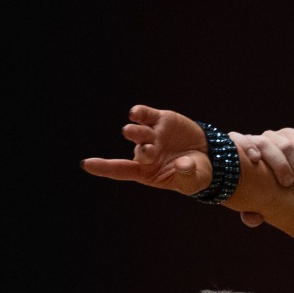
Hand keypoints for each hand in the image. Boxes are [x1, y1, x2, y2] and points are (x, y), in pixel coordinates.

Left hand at [82, 104, 211, 194]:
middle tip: (150, 150)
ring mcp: (152, 135)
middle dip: (143, 149)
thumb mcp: (194, 179)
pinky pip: (145, 115)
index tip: (85, 164)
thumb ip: (188, 174)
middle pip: (138, 151)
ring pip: (138, 132)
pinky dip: (139, 113)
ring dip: (135, 132)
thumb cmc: (195, 173)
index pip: (122, 170)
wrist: (208, 155)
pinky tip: (135, 113)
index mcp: (148, 171)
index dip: (104, 167)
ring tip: (131, 131)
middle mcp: (147, 153)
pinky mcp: (160, 119)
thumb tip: (183, 165)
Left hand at [229, 127, 293, 227]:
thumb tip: (251, 220)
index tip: (255, 159)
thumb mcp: (262, 201)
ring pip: (287, 145)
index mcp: (243, 153)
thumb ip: (254, 210)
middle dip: (278, 164)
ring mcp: (277, 137)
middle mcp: (258, 140)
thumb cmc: (270, 191)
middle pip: (265, 143)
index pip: (237, 140)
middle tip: (288, 184)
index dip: (245, 146)